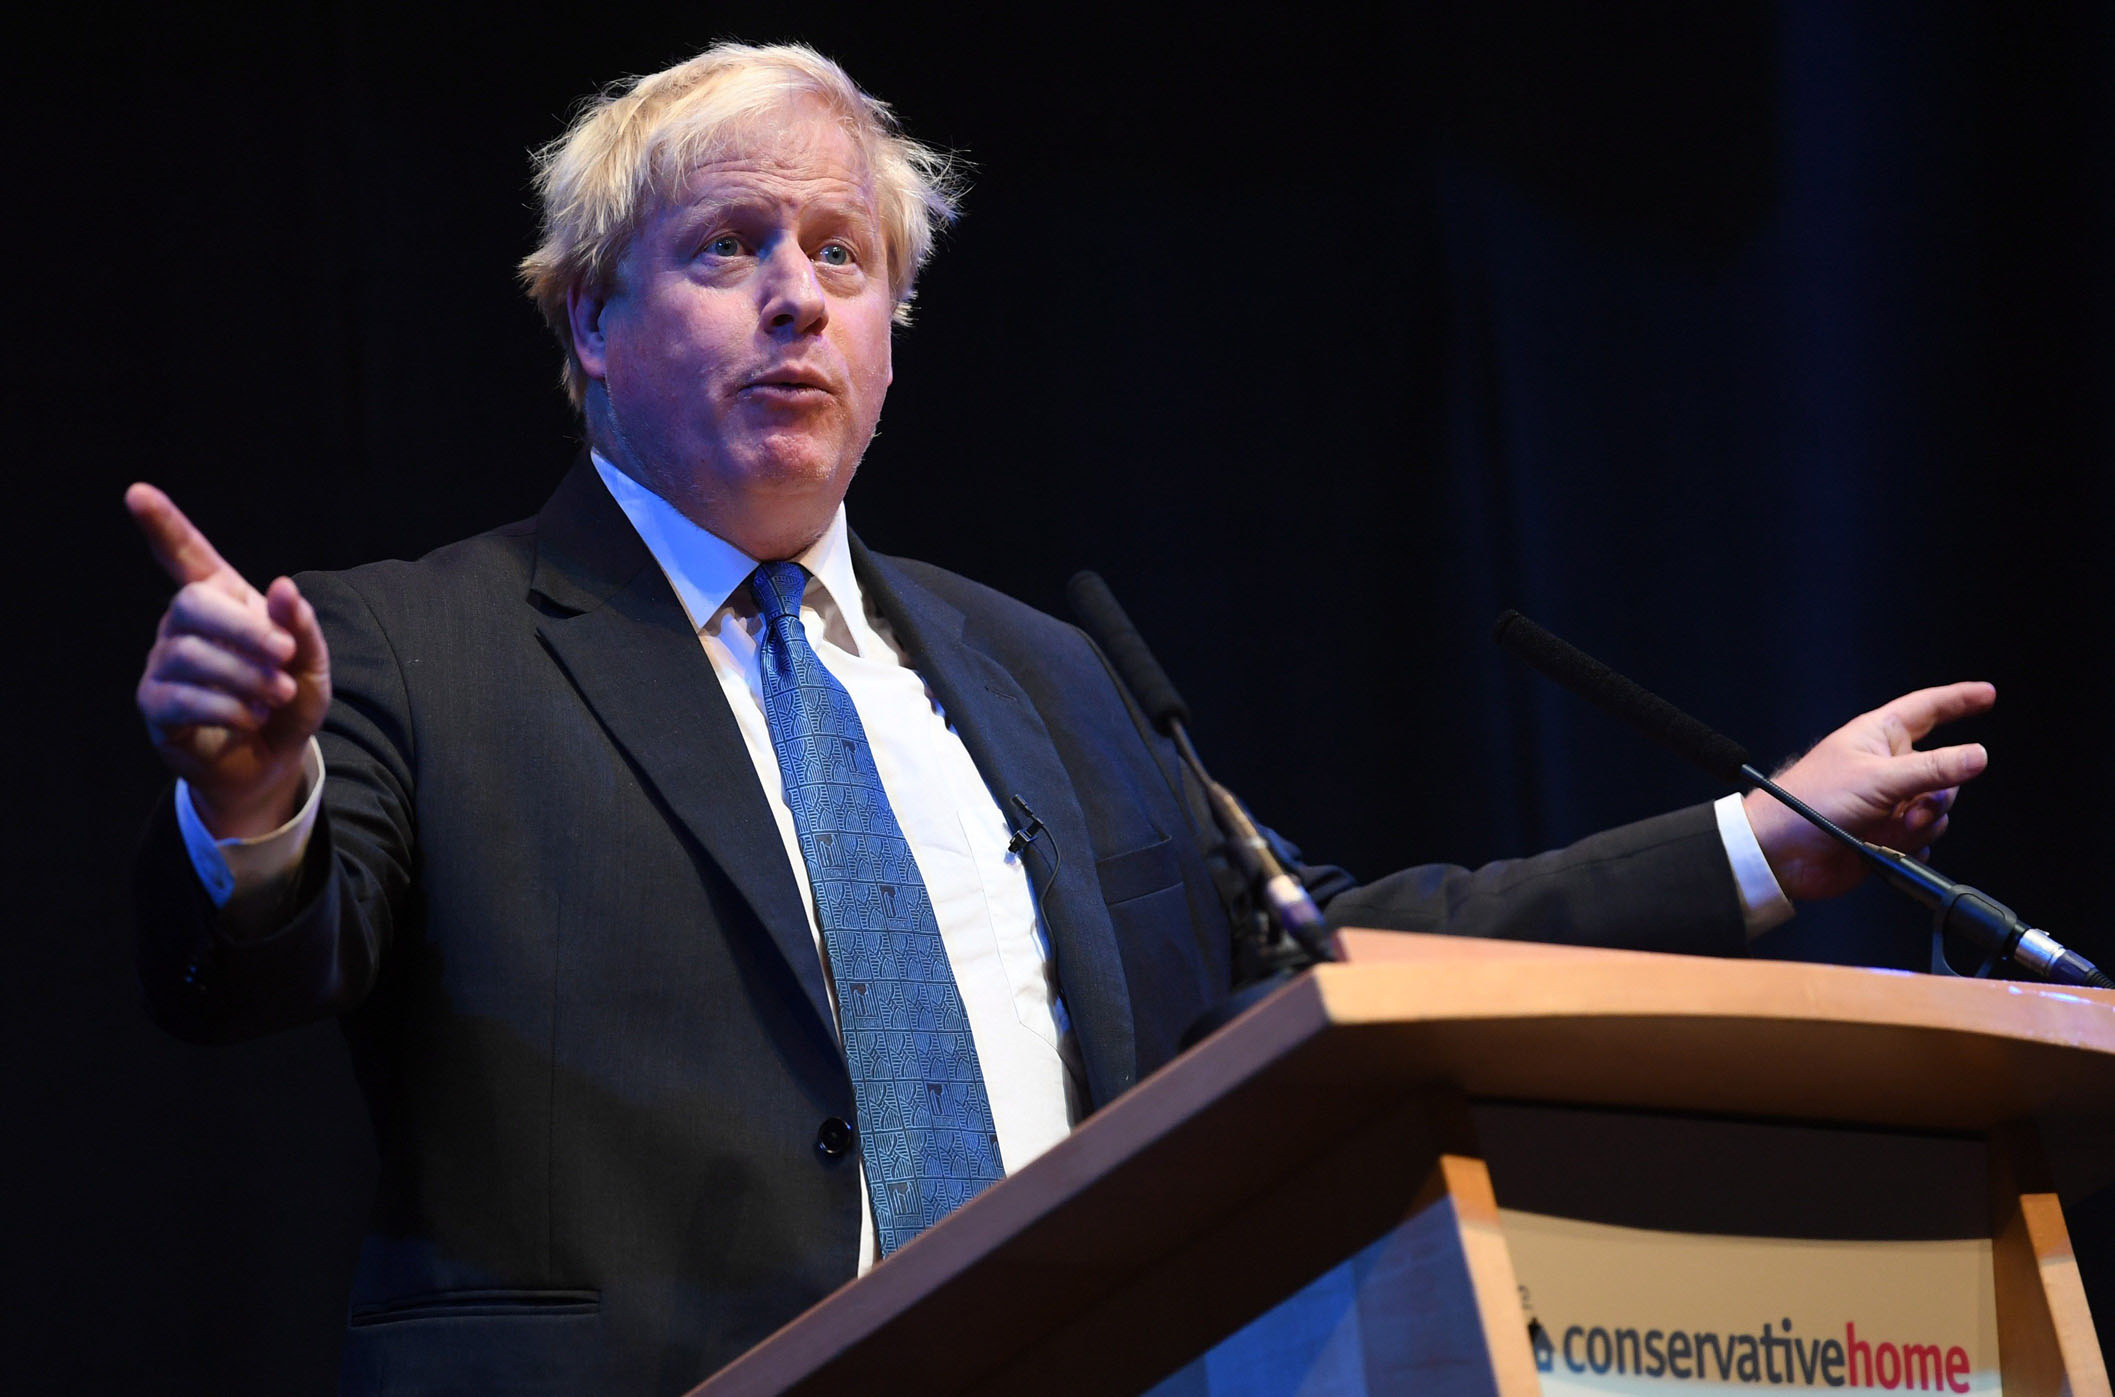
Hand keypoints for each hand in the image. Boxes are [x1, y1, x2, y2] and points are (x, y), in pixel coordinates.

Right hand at [128, 483, 330, 838]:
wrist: (269, 760)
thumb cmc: (287, 703)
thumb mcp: (311, 667)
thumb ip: (303, 629)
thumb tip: (284, 587)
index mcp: (223, 600)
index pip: (186, 554)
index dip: (163, 524)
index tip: (137, 493)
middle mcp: (183, 623)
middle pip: (192, 603)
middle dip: (244, 630)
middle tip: (285, 655)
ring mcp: (163, 662)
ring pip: (191, 655)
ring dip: (245, 678)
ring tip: (277, 697)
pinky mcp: (154, 703)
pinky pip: (181, 698)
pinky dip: (227, 708)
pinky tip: (252, 718)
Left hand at [1742, 681, 1994, 901]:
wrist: (1782, 854)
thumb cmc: (1809, 802)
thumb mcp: (1877, 779)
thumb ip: (1933, 768)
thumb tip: (1978, 755)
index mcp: (1878, 737)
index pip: (1927, 708)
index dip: (1958, 700)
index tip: (1988, 694)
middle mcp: (1886, 767)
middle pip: (1945, 770)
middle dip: (1938, 795)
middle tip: (1912, 808)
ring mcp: (1887, 802)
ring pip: (1938, 808)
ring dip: (1922, 823)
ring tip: (1889, 829)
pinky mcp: (1887, 834)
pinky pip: (1925, 838)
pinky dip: (1913, 844)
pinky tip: (1889, 846)